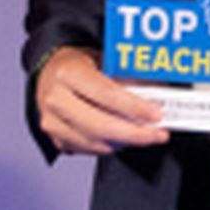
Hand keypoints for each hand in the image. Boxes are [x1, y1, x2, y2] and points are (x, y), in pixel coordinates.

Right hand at [34, 45, 170, 155]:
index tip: (156, 115)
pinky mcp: (55, 138)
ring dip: (124, 143)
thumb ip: (128, 78)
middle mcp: (56, 98)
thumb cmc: (79, 65)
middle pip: (100, 126)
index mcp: (69, 74)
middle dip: (135, 134)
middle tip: (157, 134)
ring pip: (94, 143)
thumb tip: (159, 95)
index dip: (135, 108)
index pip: (107, 95)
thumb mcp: (104, 60)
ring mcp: (52, 121)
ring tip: (144, 136)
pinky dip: (109, 146)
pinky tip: (124, 139)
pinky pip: (87, 149)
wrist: (50, 71)